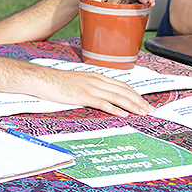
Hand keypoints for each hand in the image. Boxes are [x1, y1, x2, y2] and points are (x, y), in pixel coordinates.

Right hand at [30, 66, 152, 116]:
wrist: (40, 78)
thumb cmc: (55, 82)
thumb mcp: (77, 82)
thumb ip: (90, 88)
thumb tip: (100, 98)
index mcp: (95, 76)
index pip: (121, 85)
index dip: (135, 94)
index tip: (144, 102)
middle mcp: (96, 80)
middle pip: (124, 90)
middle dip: (139, 101)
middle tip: (151, 110)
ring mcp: (90, 87)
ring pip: (117, 96)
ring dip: (133, 105)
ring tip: (143, 113)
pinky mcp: (82, 95)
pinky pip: (103, 103)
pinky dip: (115, 109)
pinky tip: (123, 114)